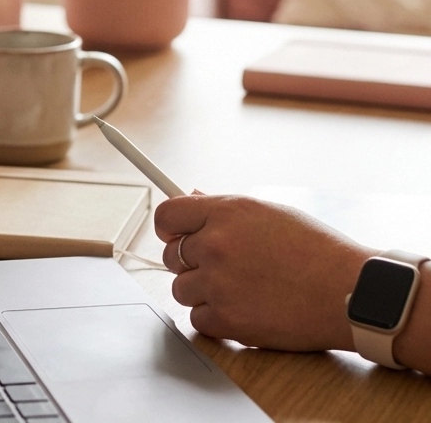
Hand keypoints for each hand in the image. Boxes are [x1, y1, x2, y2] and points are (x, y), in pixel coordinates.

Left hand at [156, 194, 371, 351]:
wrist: (349, 291)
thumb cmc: (316, 250)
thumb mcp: (268, 211)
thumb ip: (222, 208)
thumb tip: (190, 196)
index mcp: (224, 212)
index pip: (167, 216)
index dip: (168, 228)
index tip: (173, 236)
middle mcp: (215, 244)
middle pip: (171, 256)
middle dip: (190, 262)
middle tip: (221, 268)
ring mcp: (218, 283)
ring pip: (181, 289)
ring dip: (202, 292)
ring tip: (238, 290)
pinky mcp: (228, 320)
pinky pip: (197, 320)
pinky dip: (214, 320)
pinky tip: (242, 310)